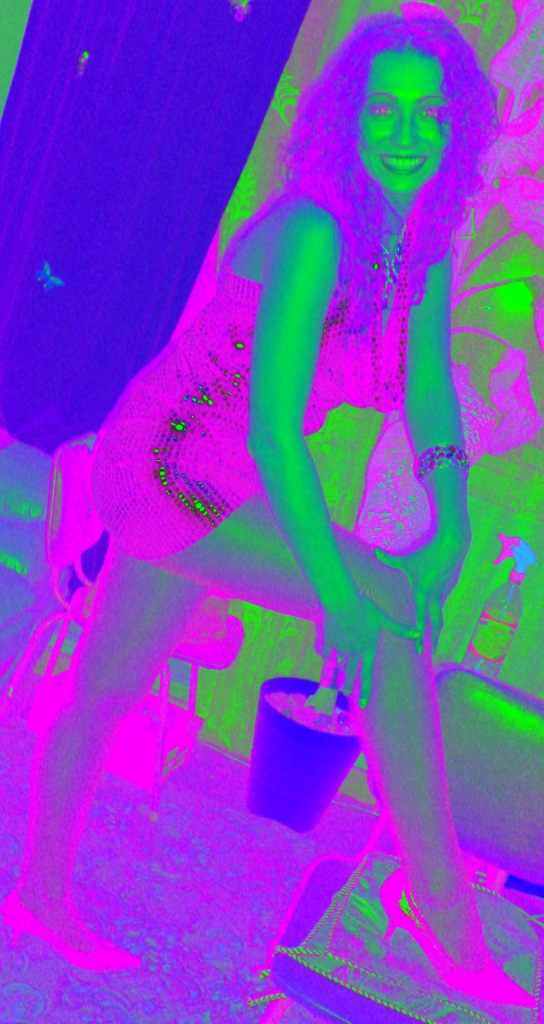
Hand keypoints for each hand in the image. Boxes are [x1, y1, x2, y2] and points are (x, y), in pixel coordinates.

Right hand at [309, 593, 419, 715]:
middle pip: (348, 674)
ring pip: (336, 667)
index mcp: (366, 649)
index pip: (365, 675)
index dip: (364, 691)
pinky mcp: (328, 640)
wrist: (343, 602)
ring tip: (335, 685)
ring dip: (335, 677)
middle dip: (347, 686)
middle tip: (346, 694)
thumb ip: (400, 629)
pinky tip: (324, 659)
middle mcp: (352, 652)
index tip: (362, 704)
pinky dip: (324, 656)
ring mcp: (339, 647)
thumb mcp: (384, 619)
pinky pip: (325, 652)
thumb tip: (418, 633)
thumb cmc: (365, 608)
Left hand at [373, 528, 470, 655]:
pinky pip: (442, 596)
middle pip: (437, 622)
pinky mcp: (450, 583)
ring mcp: (446, 589)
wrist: (452, 542)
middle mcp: (436, 595)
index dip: (420, 636)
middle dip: (436, 638)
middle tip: (435, 652)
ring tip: (435, 629)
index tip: (419, 649)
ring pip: (439, 608)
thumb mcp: (405, 557)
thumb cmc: (426, 549)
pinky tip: (439, 601)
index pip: (422, 619)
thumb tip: (374, 550)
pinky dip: (438, 602)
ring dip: (437, 619)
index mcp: (424, 592)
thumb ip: (389, 558)